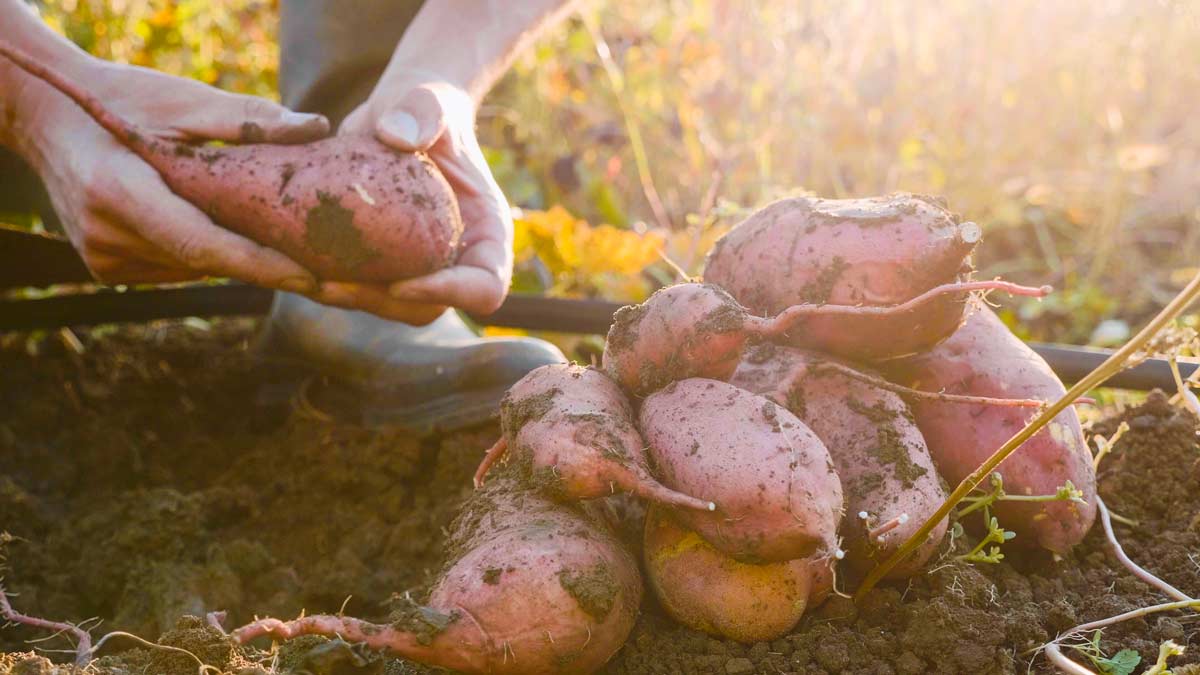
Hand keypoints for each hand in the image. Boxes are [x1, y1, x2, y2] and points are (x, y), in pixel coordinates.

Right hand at [18, 58, 329, 292]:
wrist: (51, 118)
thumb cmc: (124, 101)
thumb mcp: (182, 101)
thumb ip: (247, 119)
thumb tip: (316, 126)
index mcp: (119, 193)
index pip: (203, 246)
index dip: (260, 266)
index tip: (313, 277)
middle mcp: (106, 237)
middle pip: (206, 261)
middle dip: (263, 259)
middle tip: (323, 256)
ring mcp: (104, 259)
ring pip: (196, 268)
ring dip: (233, 253)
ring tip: (277, 231)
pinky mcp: (107, 270)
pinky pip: (177, 267)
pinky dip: (204, 251)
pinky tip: (220, 226)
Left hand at [310, 69, 512, 325]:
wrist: (400, 114)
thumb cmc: (426, 106)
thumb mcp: (429, 102)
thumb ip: (423, 112)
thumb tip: (396, 134)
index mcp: (487, 233)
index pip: (484, 288)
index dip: (449, 294)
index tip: (401, 282)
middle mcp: (457, 259)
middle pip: (429, 307)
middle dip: (381, 302)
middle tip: (331, 284)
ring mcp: (420, 266)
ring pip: (389, 306)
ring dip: (347, 299)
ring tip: (302, 278)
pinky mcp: (383, 264)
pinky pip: (359, 286)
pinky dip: (325, 279)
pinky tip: (287, 261)